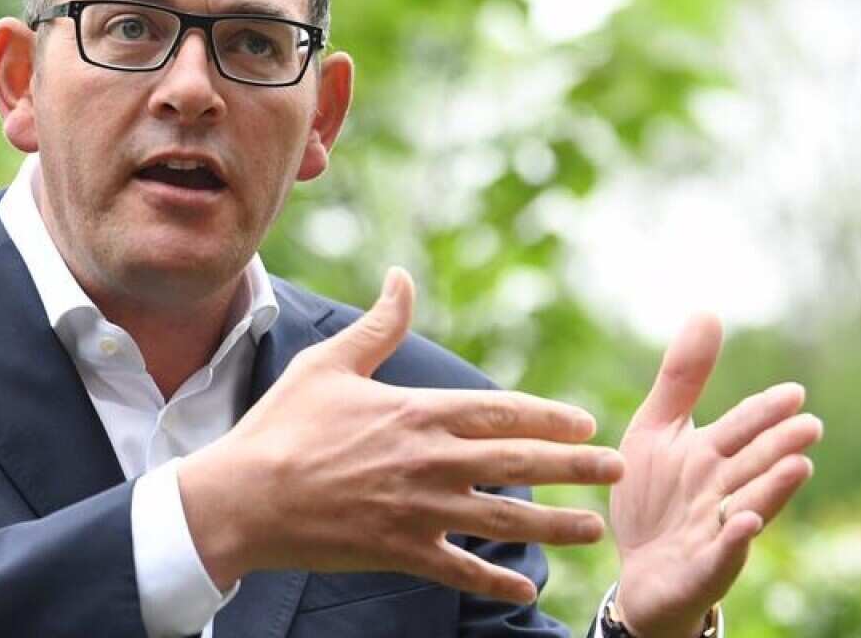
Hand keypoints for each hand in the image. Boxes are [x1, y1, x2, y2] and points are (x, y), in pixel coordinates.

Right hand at [180, 267, 624, 603]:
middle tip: (617, 470)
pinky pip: (461, 570)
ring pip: (505, 519)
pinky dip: (496, 579)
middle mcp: (430, 461)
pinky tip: (527, 584)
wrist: (243, 497)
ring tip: (594, 528)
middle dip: (575, 466)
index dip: (548, 417)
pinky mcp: (400, 552)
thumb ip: (379, 325)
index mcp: (417, 412)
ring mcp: (419, 511)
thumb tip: (401, 275)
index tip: (585, 423)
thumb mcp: (330, 364)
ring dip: (556, 524)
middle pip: (519, 462)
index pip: (501, 411)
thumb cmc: (281, 425)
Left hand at [610, 314, 822, 637]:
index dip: (764, 412)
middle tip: (809, 425)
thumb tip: (707, 311)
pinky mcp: (700, 568)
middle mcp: (721, 491)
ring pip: (748, 505)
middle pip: (753, 465)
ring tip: (798, 467)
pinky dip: (733, 541)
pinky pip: (720, 555)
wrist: (638, 571)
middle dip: (779, 446)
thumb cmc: (653, 497)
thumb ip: (681, 378)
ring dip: (772, 489)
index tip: (794, 392)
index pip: (742, 428)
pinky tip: (742, 523)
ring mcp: (714, 531)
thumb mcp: (656, 429)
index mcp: (711, 457)